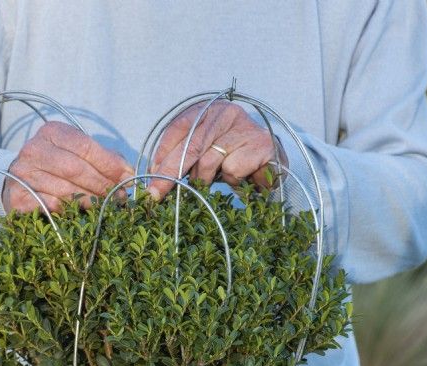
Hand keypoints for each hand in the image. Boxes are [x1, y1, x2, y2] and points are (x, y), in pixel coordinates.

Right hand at [2, 121, 133, 212]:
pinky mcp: (18, 197)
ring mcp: (23, 174)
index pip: (85, 146)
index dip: (109, 164)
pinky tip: (82, 214)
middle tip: (119, 198)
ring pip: (65, 190)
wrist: (20, 184)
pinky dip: (69, 211)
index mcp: (51, 132)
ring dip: (91, 201)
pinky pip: (51, 206)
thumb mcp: (78, 154)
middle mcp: (34, 149)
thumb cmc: (57, 168)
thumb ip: (104, 159)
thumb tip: (127, 174)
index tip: (127, 178)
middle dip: (102, 185)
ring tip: (106, 207)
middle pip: (75, 169)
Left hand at [147, 101, 285, 200]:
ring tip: (218, 179)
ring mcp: (244, 128)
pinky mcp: (260, 145)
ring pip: (209, 161)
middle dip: (170, 173)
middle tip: (155, 194)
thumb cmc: (234, 158)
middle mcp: (226, 113)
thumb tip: (155, 175)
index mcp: (209, 110)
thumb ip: (185, 156)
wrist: (274, 162)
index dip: (163, 151)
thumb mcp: (206, 152)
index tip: (151, 172)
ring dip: (206, 180)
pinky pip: (232, 171)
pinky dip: (233, 181)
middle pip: (191, 145)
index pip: (180, 126)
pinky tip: (243, 177)